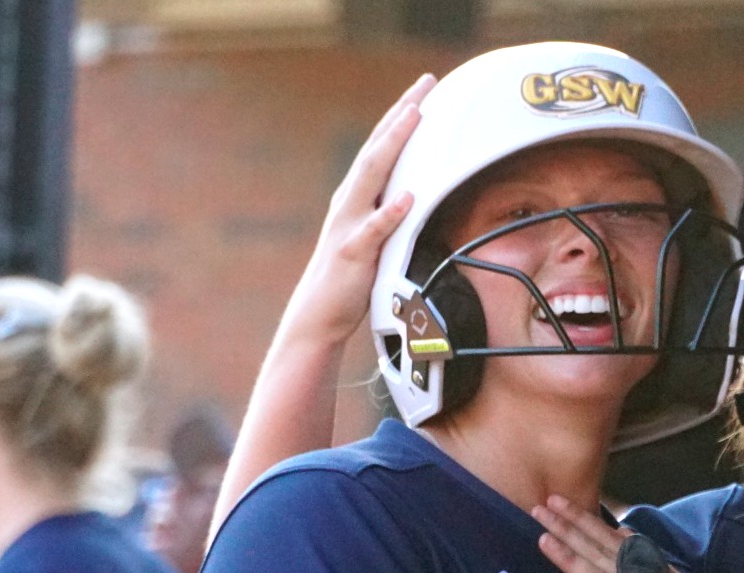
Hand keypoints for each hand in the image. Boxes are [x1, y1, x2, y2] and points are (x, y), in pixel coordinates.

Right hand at [279, 75, 434, 345]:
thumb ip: (387, 212)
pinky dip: (388, 212)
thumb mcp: (373, 237)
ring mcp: (349, 225)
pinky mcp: (352, 254)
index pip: (381, 147)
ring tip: (414, 118)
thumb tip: (416, 193)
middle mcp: (349, 202)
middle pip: (377, 148)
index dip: (402, 115)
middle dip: (401, 114)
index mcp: (356, 196)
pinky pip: (373, 231)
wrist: (317, 316)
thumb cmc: (348, 278)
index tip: (425, 88)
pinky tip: (407, 197)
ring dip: (393, 146)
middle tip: (426, 84)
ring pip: (371, 177)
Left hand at [535, 494, 707, 572]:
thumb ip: (645, 556)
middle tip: (538, 509)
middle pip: (598, 553)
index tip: (555, 502)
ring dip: (572, 561)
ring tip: (544, 541)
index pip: (609, 538)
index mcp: (649, 566)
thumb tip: (621, 531)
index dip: (582, 520)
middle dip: (569, 530)